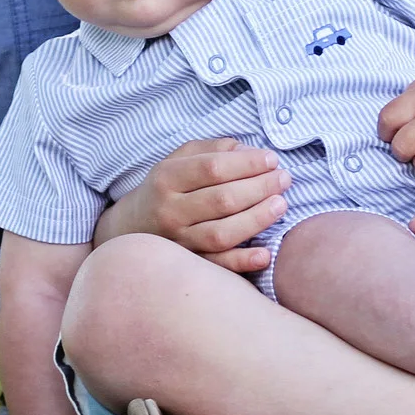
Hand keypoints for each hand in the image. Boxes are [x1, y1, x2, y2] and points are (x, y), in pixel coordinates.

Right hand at [97, 138, 288, 274]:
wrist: (130, 228)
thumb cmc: (164, 188)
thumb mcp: (178, 160)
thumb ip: (211, 149)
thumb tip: (247, 149)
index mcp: (167, 178)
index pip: (212, 168)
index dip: (246, 163)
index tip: (272, 159)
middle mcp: (170, 210)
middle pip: (222, 199)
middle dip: (260, 187)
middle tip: (284, 179)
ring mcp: (178, 241)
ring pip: (222, 233)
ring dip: (257, 219)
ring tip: (281, 205)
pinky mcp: (187, 265)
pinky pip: (218, 266)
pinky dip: (242, 262)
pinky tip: (266, 254)